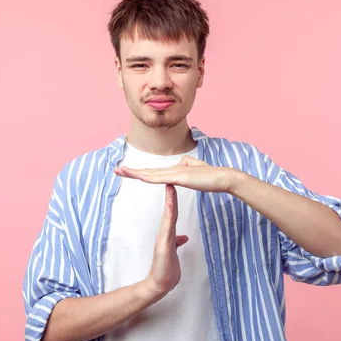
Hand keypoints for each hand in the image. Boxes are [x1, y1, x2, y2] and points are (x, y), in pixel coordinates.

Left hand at [114, 155, 240, 192]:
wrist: (223, 176)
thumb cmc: (212, 175)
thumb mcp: (196, 169)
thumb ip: (187, 165)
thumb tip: (181, 162)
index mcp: (176, 170)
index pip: (155, 172)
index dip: (141, 172)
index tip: (129, 172)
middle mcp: (173, 169)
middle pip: (149, 171)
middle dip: (132, 171)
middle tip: (116, 170)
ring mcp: (176, 172)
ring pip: (151, 173)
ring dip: (135, 173)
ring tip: (120, 171)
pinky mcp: (180, 176)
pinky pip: (160, 178)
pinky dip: (148, 177)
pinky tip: (138, 176)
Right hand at [145, 184, 188, 297]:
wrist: (159, 285)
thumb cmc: (167, 269)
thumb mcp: (175, 252)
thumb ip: (177, 242)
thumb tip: (184, 237)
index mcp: (168, 233)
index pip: (172, 211)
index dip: (174, 198)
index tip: (175, 183)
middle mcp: (165, 232)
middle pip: (169, 209)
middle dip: (170, 193)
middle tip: (169, 177)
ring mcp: (163, 238)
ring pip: (168, 216)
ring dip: (169, 201)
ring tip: (170, 186)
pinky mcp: (164, 245)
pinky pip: (167, 227)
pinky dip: (168, 216)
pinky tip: (169, 206)